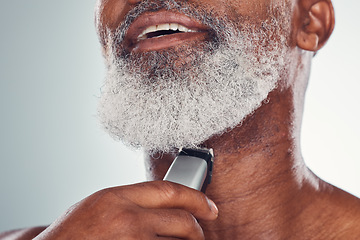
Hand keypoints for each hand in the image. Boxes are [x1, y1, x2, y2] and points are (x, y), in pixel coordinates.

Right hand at [34, 181, 217, 239]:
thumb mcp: (99, 205)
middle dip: (197, 229)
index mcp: (117, 197)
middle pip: (182, 220)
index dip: (196, 198)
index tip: (208, 206)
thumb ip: (131, 201)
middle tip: (200, 233)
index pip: (170, 191)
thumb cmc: (71, 234)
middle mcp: (128, 218)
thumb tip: (163, 205)